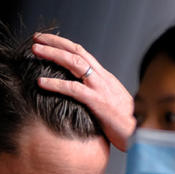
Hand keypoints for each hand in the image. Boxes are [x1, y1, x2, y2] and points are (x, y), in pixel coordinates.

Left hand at [32, 32, 135, 150]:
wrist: (139, 136)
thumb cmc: (123, 124)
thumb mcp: (108, 104)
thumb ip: (95, 96)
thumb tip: (80, 95)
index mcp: (104, 77)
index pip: (82, 54)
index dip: (64, 45)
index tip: (47, 41)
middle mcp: (102, 78)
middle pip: (76, 51)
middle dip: (55, 42)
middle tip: (36, 38)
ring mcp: (100, 88)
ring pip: (74, 63)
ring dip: (53, 54)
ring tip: (35, 50)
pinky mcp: (97, 102)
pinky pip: (73, 89)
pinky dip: (55, 83)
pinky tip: (40, 82)